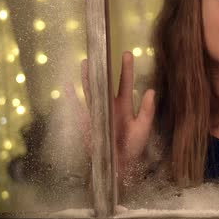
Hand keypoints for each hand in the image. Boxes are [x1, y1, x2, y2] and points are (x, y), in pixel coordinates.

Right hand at [66, 51, 155, 183]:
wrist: (118, 165)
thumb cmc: (133, 147)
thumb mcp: (143, 128)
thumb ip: (147, 110)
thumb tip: (151, 91)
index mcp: (125, 105)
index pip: (125, 83)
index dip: (126, 69)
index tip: (127, 53)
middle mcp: (110, 105)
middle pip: (106, 83)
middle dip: (104, 69)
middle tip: (103, 53)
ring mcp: (98, 112)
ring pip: (91, 91)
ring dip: (87, 78)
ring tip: (86, 63)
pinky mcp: (87, 121)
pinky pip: (78, 108)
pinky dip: (72, 97)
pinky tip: (67, 86)